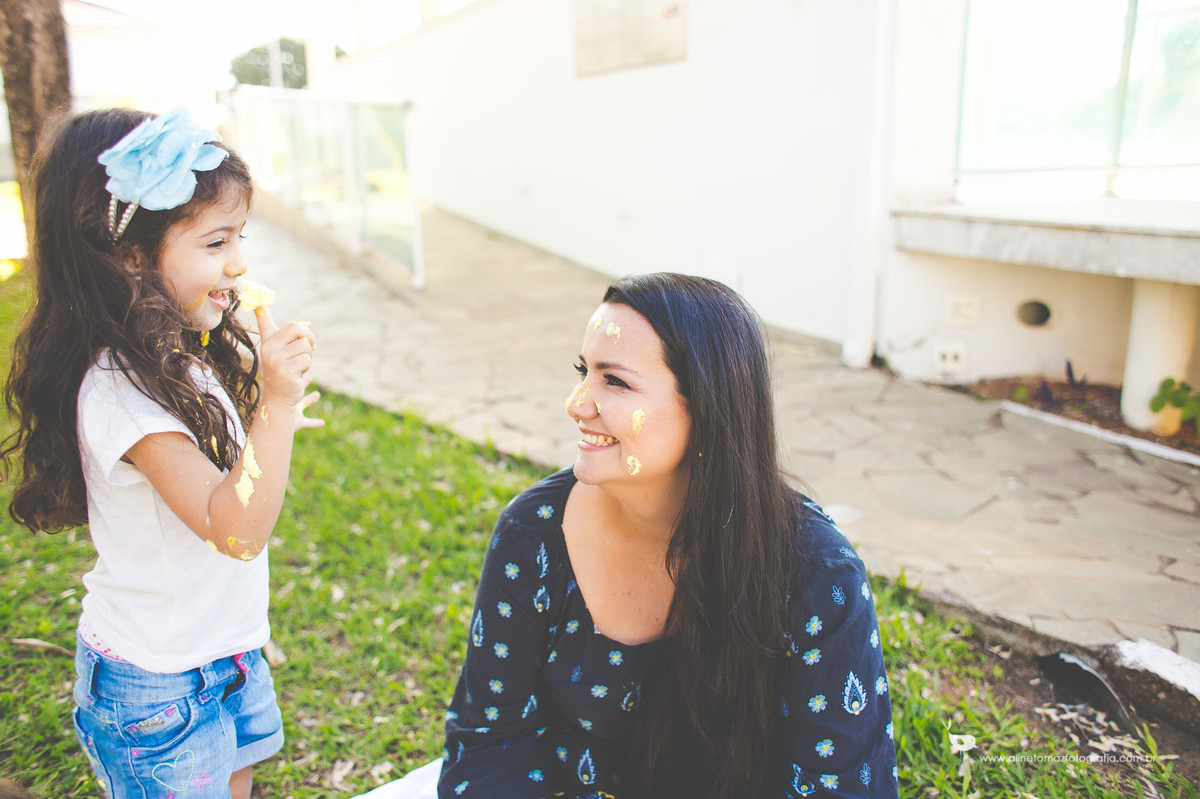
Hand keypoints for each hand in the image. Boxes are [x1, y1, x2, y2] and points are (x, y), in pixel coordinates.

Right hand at [255, 306, 323, 428]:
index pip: (264, 320)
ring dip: (308, 356)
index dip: (261, 307)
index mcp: (268, 341)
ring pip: (305, 346)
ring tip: (299, 366)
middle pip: (296, 327)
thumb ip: (289, 340)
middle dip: (309, 337)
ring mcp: (275, 359)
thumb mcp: (284, 354)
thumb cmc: (285, 374)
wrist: (279, 398)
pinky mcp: (284, 369)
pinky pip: (306, 359)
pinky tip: (298, 374)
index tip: (258, 297)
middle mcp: (268, 348)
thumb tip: (298, 326)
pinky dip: (307, 366)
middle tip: (310, 347)